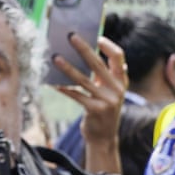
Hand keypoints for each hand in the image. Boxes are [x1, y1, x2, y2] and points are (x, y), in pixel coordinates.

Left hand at [52, 36, 127, 172]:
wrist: (104, 137)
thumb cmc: (103, 109)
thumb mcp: (109, 91)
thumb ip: (104, 75)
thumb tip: (92, 53)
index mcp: (122, 81)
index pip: (119, 57)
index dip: (108, 46)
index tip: (96, 37)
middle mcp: (117, 89)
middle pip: (98, 64)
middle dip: (83, 48)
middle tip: (71, 36)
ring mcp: (107, 100)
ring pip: (83, 79)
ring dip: (67, 67)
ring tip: (55, 57)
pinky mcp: (95, 110)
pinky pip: (76, 95)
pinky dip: (64, 88)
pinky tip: (53, 82)